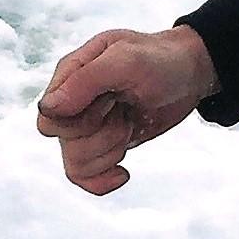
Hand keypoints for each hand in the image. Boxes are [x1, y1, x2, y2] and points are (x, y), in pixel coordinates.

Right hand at [35, 24, 216, 195]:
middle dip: (101, 136)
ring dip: (110, 152)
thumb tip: (47, 108)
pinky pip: (86, 176)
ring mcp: (88, 126)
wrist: (191, 74)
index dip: (78, 123)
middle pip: (65, 144)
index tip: (108, 103)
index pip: (50, 119)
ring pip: (76, 164)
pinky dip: (103, 180)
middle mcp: (74, 103)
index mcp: (70, 75)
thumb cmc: (160, 58)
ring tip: (130, 127)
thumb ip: (85, 81)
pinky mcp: (104, 145)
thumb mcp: (126, 61)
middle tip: (124, 112)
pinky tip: (124, 172)